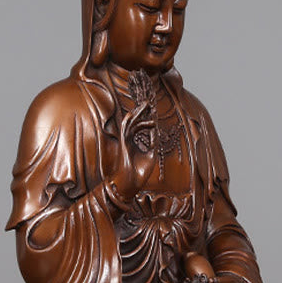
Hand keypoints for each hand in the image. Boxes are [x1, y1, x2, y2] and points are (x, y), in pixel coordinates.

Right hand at [112, 79, 157, 197]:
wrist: (128, 184)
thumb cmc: (138, 173)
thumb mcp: (150, 155)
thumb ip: (152, 142)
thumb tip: (157, 132)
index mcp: (136, 141)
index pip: (141, 123)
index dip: (147, 113)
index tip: (152, 104)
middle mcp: (130, 138)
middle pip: (135, 118)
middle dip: (140, 107)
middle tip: (147, 97)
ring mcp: (126, 140)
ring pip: (130, 121)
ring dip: (138, 111)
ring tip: (146, 103)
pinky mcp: (124, 143)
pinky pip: (127, 128)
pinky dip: (135, 121)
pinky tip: (141, 114)